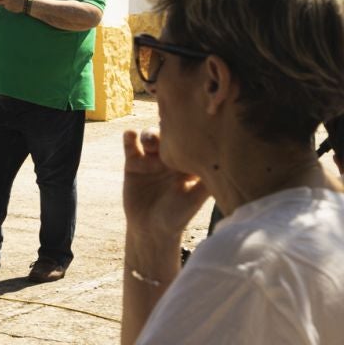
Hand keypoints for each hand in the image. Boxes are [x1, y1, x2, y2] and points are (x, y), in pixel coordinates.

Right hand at [122, 129, 210, 243]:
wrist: (151, 229)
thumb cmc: (178, 216)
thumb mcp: (195, 198)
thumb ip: (206, 182)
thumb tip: (224, 166)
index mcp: (187, 165)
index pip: (188, 141)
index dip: (188, 130)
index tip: (190, 123)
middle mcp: (169, 159)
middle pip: (167, 135)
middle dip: (166, 129)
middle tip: (167, 128)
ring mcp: (150, 159)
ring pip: (149, 136)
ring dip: (149, 134)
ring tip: (150, 142)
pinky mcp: (132, 163)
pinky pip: (130, 145)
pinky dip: (129, 137)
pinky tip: (131, 135)